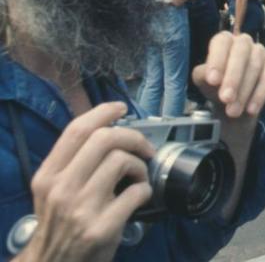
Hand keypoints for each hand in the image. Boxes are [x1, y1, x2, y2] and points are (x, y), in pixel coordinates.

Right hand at [20, 102, 153, 261]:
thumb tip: (109, 130)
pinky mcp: (102, 227)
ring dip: (141, 166)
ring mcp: (81, 209)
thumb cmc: (60, 223)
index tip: (121, 109)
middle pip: (105, 139)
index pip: (76, 131)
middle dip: (133, 137)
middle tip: (144, 148)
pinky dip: (145, 190)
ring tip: (138, 176)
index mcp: (48, 176)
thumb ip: (73, 162)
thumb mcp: (53, 190)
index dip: (103, 112)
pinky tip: (139, 196)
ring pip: (122, 161)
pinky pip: (137, 192)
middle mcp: (62, 189)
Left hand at [193, 32, 264, 118]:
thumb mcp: (203, 81)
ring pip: (256, 65)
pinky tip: (251, 109)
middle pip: (241, 52)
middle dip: (233, 76)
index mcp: (224, 40)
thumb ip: (203, 75)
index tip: (212, 81)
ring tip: (233, 111)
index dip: (217, 60)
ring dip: (244, 90)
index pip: (222, 42)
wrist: (232, 103)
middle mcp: (243, 42)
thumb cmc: (216, 86)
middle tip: (226, 98)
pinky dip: (260, 94)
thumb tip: (212, 78)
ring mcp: (260, 51)